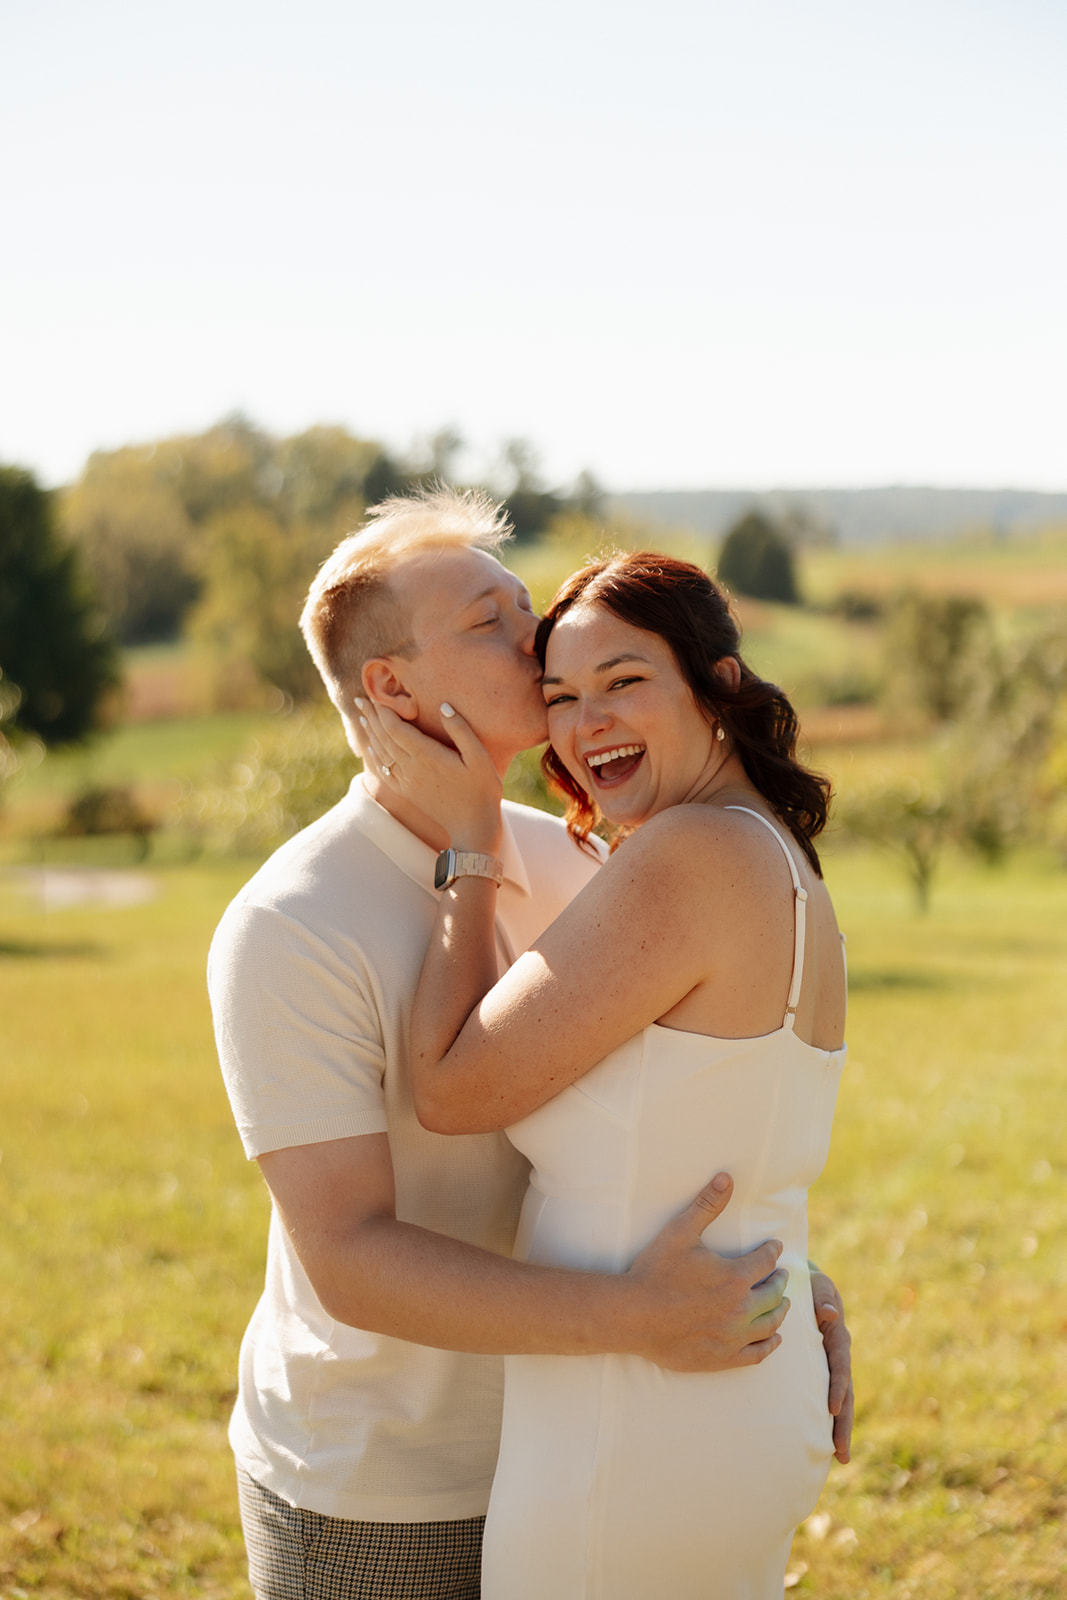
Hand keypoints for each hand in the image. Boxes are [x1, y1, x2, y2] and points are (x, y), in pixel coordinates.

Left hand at [356, 697, 502, 850]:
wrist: (473, 828)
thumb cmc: (482, 791)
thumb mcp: (480, 757)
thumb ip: (461, 730)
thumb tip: (444, 706)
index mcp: (427, 756)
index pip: (396, 728)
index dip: (383, 711)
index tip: (375, 696)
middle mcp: (411, 768)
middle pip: (383, 737)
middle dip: (371, 717)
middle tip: (360, 700)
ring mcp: (407, 782)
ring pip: (381, 753)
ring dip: (370, 734)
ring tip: (362, 717)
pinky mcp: (407, 793)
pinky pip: (384, 771)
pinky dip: (374, 757)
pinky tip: (371, 748)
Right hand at [623, 1174, 788, 1372]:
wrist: (633, 1315)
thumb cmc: (655, 1271)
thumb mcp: (680, 1231)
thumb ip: (707, 1205)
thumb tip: (726, 1177)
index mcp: (735, 1277)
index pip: (766, 1260)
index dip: (772, 1250)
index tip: (775, 1247)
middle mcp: (741, 1308)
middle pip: (774, 1293)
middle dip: (780, 1281)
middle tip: (782, 1275)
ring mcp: (733, 1336)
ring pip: (770, 1324)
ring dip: (780, 1311)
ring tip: (783, 1304)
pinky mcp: (723, 1358)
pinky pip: (757, 1354)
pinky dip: (770, 1344)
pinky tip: (774, 1338)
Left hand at [811, 1270, 852, 1461]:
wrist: (800, 1280)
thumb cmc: (809, 1282)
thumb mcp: (818, 1284)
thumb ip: (823, 1296)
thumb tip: (829, 1314)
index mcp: (837, 1336)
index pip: (840, 1366)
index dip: (838, 1387)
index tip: (834, 1409)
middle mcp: (837, 1355)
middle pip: (845, 1393)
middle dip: (844, 1423)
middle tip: (842, 1452)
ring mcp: (829, 1364)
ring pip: (840, 1400)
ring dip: (841, 1428)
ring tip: (841, 1458)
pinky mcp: (818, 1369)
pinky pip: (823, 1395)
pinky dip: (826, 1418)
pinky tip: (823, 1443)